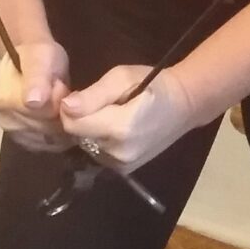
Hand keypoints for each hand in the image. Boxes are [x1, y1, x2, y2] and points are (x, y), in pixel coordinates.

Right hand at [0, 41, 70, 151]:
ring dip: (61, 122)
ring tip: (57, 102)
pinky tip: (58, 116)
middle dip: (61, 110)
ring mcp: (14, 133)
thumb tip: (32, 102)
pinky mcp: (23, 141)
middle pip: (49, 128)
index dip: (60, 97)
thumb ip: (37, 77)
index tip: (57, 82)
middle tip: (59, 90)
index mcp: (7, 99)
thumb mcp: (41, 56)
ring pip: (51, 138)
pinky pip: (49, 144)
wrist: (30, 60)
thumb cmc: (38, 55)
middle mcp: (5, 120)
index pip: (47, 112)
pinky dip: (58, 134)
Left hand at [58, 65, 204, 173]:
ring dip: (90, 131)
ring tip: (111, 115)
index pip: (72, 124)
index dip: (72, 108)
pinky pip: (97, 154)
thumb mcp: (122, 77)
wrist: (183, 105)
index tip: (85, 96)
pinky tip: (115, 129)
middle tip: (103, 103)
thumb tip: (66, 106)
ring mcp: (122, 165)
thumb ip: (93, 95)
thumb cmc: (153, 84)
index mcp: (119, 129)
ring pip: (86, 146)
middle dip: (82, 119)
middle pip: (78, 137)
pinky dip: (100, 141)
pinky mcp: (124, 170)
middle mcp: (119, 153)